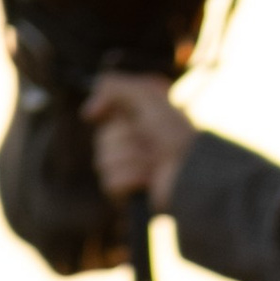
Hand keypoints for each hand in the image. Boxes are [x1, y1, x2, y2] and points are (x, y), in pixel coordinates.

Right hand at [84, 72, 196, 211]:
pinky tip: (149, 179)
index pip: (102, 113)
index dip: (105, 109)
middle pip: (102, 139)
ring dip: (133, 159)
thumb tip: (87, 112)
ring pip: (104, 161)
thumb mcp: (147, 97)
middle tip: (150, 142)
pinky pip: (111, 181)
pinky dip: (133, 177)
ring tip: (153, 162)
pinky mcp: (126, 193)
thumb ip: (115, 88)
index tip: (103, 110)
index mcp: (133, 121)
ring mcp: (126, 171)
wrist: (192, 170)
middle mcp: (128, 145)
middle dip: (127, 138)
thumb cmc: (176, 134)